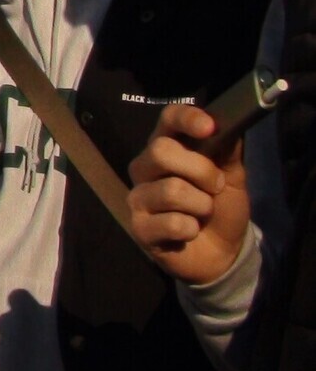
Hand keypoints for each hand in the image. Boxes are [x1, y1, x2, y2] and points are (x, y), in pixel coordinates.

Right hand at [127, 103, 249, 284]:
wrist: (221, 251)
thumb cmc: (222, 206)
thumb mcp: (232, 176)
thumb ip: (228, 150)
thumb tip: (227, 122)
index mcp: (167, 147)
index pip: (167, 119)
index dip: (186, 119)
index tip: (209, 128)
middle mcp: (145, 167)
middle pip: (161, 151)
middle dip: (200, 170)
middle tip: (216, 187)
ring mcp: (138, 196)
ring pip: (171, 190)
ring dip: (201, 206)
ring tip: (203, 214)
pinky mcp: (138, 226)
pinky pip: (172, 223)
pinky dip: (191, 229)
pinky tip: (189, 232)